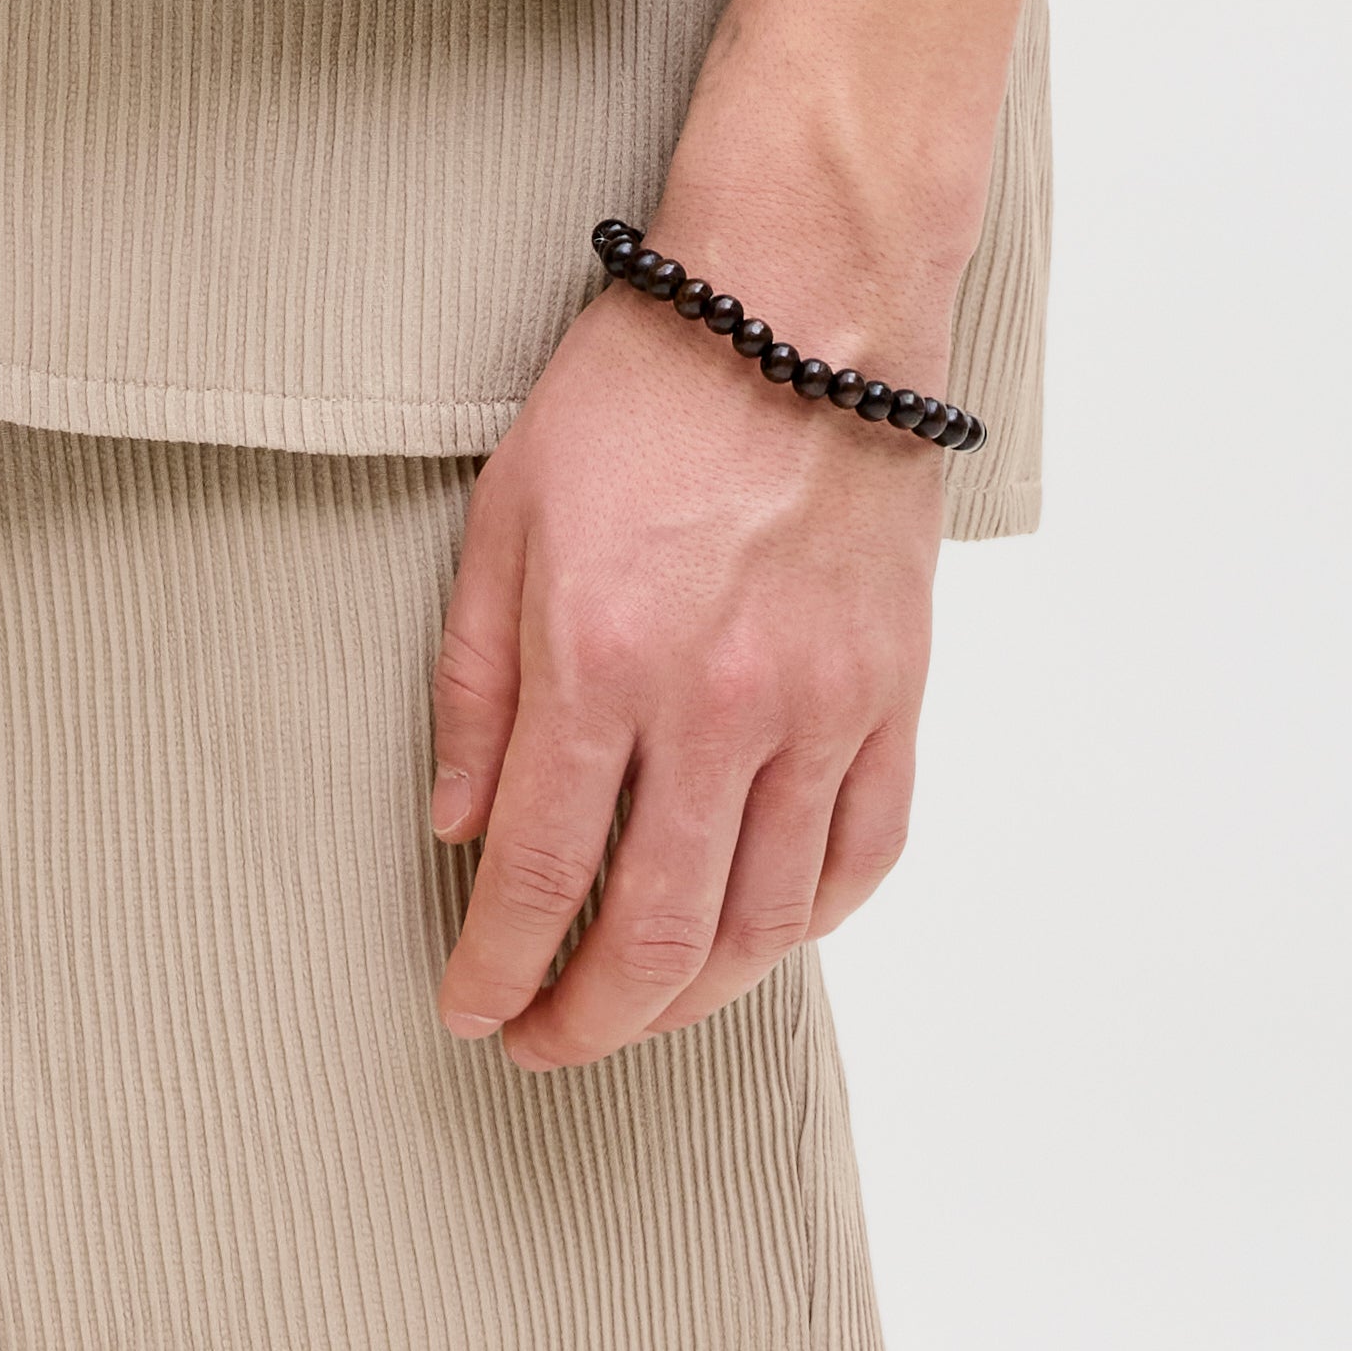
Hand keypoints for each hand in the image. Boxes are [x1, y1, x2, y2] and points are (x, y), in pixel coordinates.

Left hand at [426, 237, 946, 1067]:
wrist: (798, 304)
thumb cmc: (639, 393)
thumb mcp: (504, 516)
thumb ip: (474, 683)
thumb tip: (458, 826)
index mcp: (601, 661)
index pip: (541, 876)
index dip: (497, 970)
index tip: (470, 1011)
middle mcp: (718, 707)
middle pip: (658, 937)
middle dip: (589, 1021)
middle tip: (544, 1046)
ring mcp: (820, 708)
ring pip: (768, 925)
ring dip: (694, 1000)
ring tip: (639, 1010)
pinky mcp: (893, 693)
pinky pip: (864, 854)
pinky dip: (811, 925)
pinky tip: (761, 937)